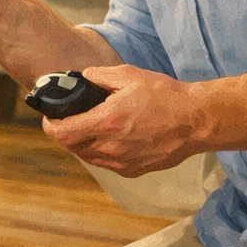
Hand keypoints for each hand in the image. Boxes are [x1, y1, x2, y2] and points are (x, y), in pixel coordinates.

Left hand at [41, 64, 209, 176]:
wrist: (196, 121)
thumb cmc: (166, 97)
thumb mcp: (129, 75)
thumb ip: (99, 75)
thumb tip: (82, 78)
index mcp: (107, 122)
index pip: (61, 133)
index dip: (50, 125)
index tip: (50, 117)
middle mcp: (111, 147)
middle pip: (71, 147)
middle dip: (65, 133)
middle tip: (71, 119)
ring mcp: (121, 162)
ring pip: (87, 157)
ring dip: (82, 143)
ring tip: (90, 127)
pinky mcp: (132, 171)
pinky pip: (105, 164)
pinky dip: (100, 152)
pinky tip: (110, 138)